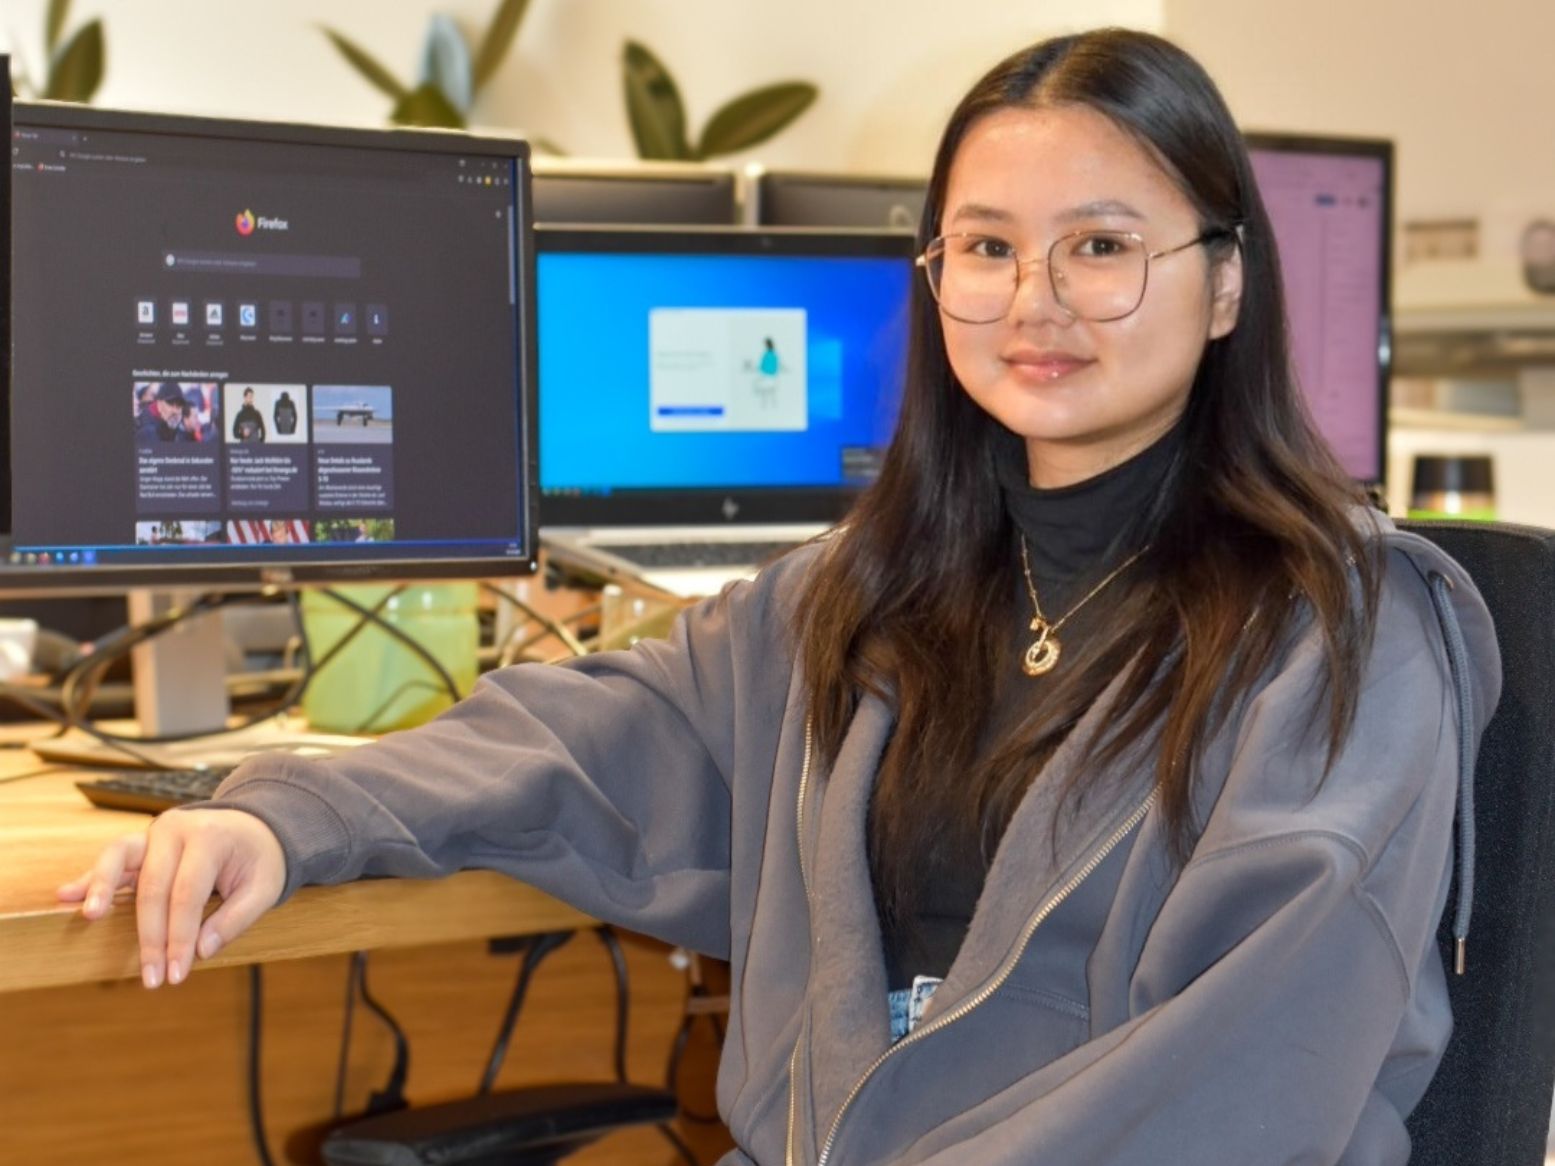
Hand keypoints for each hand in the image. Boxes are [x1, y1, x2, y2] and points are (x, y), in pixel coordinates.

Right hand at [56, 808, 285, 988]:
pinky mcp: (140, 843)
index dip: (179, 937)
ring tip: (90, 918)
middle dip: (150, 937)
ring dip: (102, 889)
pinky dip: (91, 878)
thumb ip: (236, 918)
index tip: (177, 974)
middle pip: (153, 887)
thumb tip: (201, 951)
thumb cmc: (260, 859)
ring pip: (120, 858)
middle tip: (151, 979)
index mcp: (210, 837)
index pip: (187, 894)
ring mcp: (153, 833)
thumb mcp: (265, 886)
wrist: (255, 826)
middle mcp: (176, 830)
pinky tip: (67, 895)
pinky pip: (112, 859)